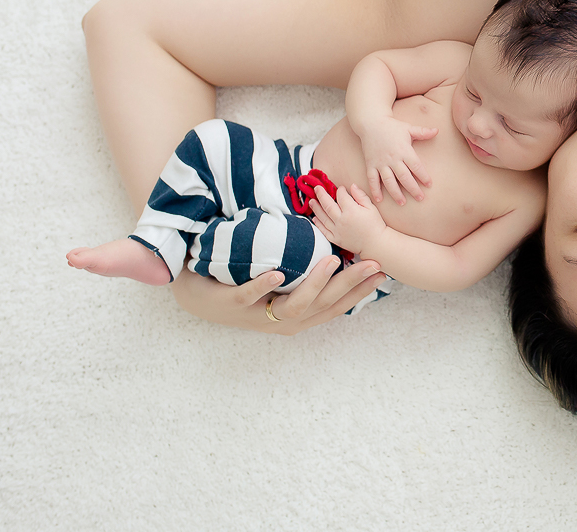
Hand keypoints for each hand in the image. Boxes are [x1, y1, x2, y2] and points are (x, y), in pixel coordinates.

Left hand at [167, 256, 387, 335]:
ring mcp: (255, 314)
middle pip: (322, 307)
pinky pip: (248, 296)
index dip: (359, 292)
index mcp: (294, 317)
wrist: (194, 296)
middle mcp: (279, 321)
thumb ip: (305, 277)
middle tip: (372, 264)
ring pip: (293, 306)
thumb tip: (336, 255)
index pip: (335, 306)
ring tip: (331, 261)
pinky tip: (277, 273)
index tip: (382, 273)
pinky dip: (263, 286)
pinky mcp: (230, 304)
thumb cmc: (242, 286)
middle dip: (349, 285)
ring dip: (314, 284)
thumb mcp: (279, 286)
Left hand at [310, 185, 384, 255]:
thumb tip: (352, 186)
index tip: (341, 188)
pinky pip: (324, 230)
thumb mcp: (371, 208)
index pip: (341, 196)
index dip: (340, 190)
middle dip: (321, 194)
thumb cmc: (376, 225)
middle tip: (316, 188)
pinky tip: (315, 218)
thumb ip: (361, 196)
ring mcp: (337, 230)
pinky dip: (318, 224)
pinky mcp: (336, 239)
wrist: (375, 244)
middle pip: (328, 204)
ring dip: (316, 208)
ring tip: (311, 201)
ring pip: (323, 217)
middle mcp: (342, 220)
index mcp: (351, 211)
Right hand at [359, 116, 436, 204]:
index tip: (429, 185)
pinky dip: (375, 190)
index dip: (423, 176)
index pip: (416, 166)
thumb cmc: (391, 126)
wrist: (370, 123)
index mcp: (404, 150)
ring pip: (389, 181)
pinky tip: (379, 200)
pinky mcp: (370, 164)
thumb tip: (437, 130)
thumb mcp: (408, 128)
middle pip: (404, 177)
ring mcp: (380, 163)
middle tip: (420, 198)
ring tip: (402, 203)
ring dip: (395, 193)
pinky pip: (372, 179)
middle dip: (413, 189)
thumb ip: (423, 132)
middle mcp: (392, 158)